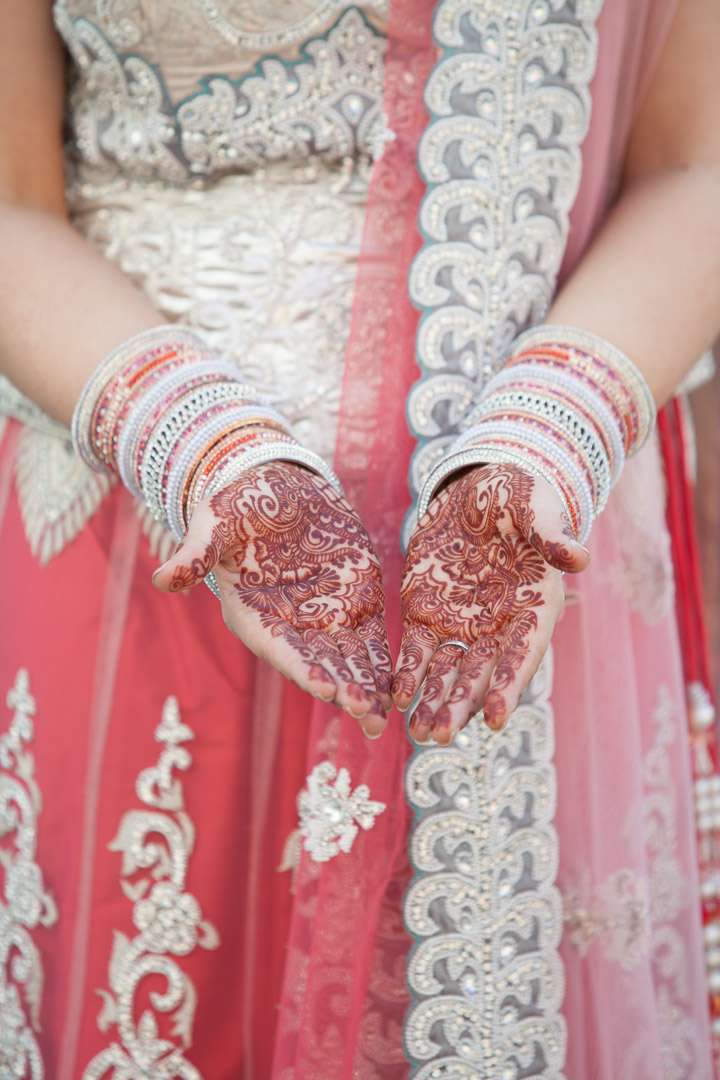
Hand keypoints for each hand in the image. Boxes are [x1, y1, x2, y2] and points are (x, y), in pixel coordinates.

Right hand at [152, 461, 392, 735]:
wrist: (283, 485)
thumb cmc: (243, 503)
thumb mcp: (219, 520)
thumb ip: (198, 551)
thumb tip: (163, 580)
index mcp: (255, 614)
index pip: (280, 648)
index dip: (302, 667)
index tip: (325, 686)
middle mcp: (290, 626)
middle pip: (318, 664)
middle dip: (342, 689)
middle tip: (365, 713)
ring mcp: (325, 619)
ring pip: (348, 661)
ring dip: (365, 688)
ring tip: (382, 716)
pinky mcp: (355, 606)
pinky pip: (371, 642)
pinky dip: (383, 666)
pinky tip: (399, 690)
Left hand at [392, 464, 589, 743]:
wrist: (474, 487)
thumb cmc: (515, 496)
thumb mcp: (534, 507)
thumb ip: (551, 535)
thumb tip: (579, 557)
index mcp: (533, 610)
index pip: (522, 655)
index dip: (509, 685)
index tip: (494, 717)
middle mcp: (498, 627)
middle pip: (480, 675)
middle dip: (461, 705)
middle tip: (442, 735)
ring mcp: (461, 625)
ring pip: (447, 673)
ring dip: (433, 702)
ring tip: (418, 733)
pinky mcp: (426, 615)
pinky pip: (416, 652)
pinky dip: (407, 674)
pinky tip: (394, 697)